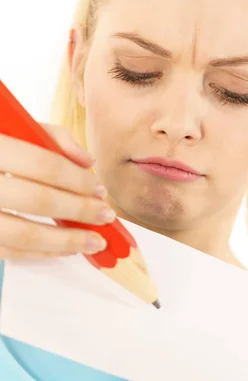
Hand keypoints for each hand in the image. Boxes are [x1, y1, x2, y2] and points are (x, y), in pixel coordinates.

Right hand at [0, 125, 114, 259]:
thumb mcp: (16, 126)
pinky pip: (7, 252)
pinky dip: (40, 253)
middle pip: (37, 200)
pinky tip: (64, 249)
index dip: (76, 180)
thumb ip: (52, 137)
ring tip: (92, 241)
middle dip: (78, 210)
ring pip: (22, 235)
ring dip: (64, 241)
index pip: (43, 164)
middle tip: (104, 216)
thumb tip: (87, 162)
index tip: (99, 190)